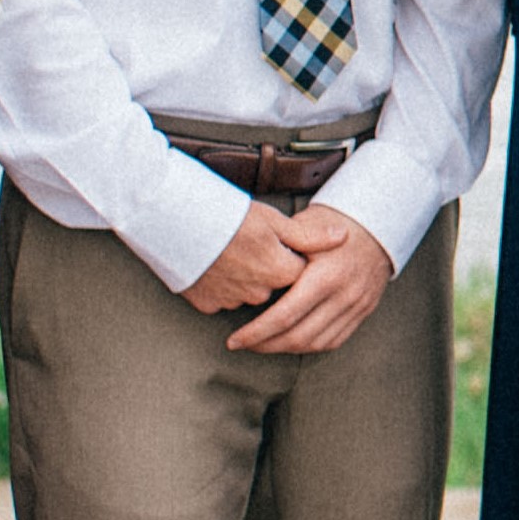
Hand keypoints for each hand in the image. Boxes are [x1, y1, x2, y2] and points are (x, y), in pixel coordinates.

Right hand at [180, 198, 308, 316]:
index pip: (298, 272)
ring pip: (247, 293)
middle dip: (267, 269)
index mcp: (280, 271)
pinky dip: (219, 286)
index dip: (290, 255)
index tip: (277, 241)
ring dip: (243, 279)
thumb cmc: (227, 215)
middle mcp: (259, 292)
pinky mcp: (207, 304)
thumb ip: (309, 235)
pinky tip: (212, 265)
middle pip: (273, 285)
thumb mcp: (273, 219)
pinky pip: (221, 299)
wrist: (175, 221)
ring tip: (228, 251)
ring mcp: (231, 301)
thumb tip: (343, 237)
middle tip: (248, 243)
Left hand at [222, 201, 394, 354]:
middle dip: (265, 345)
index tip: (234, 340)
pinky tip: (291, 340)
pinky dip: (309, 345)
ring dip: (285, 349)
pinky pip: (334, 340)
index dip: (256, 333)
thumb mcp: (304, 228)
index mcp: (326, 276)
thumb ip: (279, 250)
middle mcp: (344, 296)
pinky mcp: (363, 311)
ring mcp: (357, 306)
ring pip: (315, 343)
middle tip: (241, 344)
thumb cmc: (333, 222)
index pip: (284, 317)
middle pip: (298, 337)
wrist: (378, 225)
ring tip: (262, 344)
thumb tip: (247, 274)